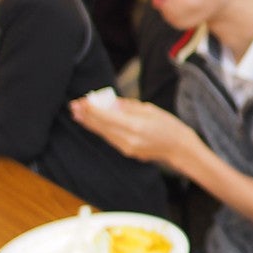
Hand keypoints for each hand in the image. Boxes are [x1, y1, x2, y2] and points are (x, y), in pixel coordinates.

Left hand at [70, 94, 192, 165]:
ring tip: (77, 114)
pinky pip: (110, 139)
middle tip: (73, 106)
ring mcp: (127, 148)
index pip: (106, 116)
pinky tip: (92, 124)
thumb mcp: (149, 110)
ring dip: (90, 123)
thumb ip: (127, 107)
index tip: (81, 101)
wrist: (179, 148)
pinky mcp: (127, 151)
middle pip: (101, 126)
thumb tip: (109, 103)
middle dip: (86, 116)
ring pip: (103, 133)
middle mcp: (128, 139)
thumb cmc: (168, 125)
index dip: (92, 108)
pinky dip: (100, 130)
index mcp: (135, 126)